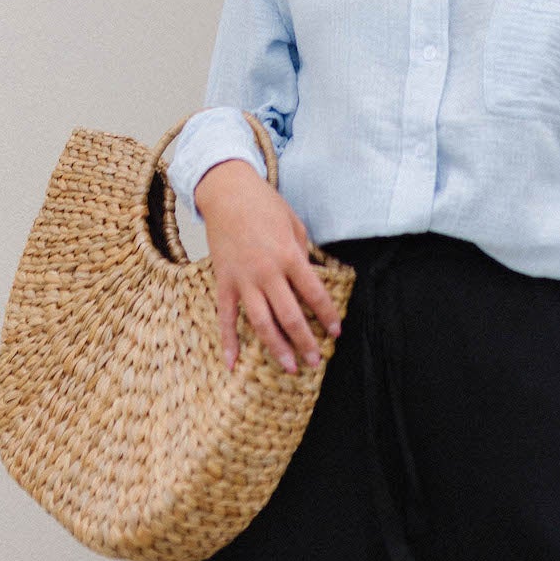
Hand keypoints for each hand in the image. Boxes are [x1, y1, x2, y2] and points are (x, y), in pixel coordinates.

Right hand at [195, 161, 343, 375]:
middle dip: (305, 342)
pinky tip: (232, 364)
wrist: (227, 192)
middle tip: (315, 362)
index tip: (336, 332)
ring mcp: (243, 279)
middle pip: (290, 316)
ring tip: (289, 367)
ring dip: (276, 347)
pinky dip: (228, 342)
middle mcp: (267, 272)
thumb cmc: (265, 205)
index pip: (315, 295)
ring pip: (261, 322)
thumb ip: (303, 254)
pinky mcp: (223, 282)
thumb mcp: (295, 224)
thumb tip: (308, 281)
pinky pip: (226, 317)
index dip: (328, 316)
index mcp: (290, 256)